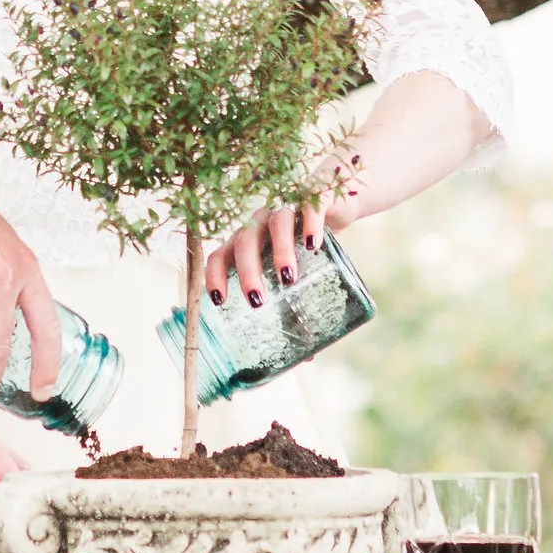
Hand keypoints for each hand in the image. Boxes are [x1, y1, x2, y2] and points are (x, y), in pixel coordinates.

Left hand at [206, 191, 333, 310]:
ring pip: (276, 224)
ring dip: (279, 250)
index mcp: (249, 240)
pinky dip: (310, 225)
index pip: (220, 254)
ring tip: (287, 278)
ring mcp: (288, 207)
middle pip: (245, 242)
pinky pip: (310, 208)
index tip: (219, 301)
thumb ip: (297, 304)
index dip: (214, 276)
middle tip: (257, 301)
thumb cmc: (308, 244)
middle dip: (248, 272)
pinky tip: (313, 244)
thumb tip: (308, 355)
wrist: (339, 201)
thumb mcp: (298, 271)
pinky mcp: (316, 198)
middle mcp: (262, 222)